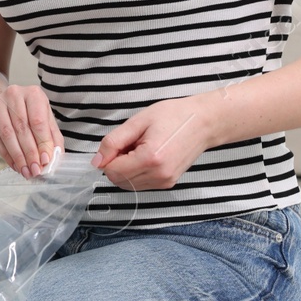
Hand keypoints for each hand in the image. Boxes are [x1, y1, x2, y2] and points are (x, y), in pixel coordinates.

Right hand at [0, 84, 59, 177]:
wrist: (6, 108)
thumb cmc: (30, 115)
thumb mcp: (46, 122)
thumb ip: (52, 139)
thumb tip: (53, 158)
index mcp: (33, 93)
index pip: (38, 121)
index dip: (43, 143)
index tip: (46, 161)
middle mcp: (13, 94)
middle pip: (22, 128)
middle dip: (30, 153)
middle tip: (35, 169)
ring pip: (7, 134)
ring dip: (17, 156)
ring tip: (26, 170)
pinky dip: (6, 155)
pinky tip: (15, 164)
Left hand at [90, 96, 214, 189]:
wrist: (203, 122)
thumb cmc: (173, 116)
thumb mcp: (138, 121)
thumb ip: (113, 142)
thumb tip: (97, 161)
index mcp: (150, 158)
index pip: (112, 172)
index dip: (108, 158)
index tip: (119, 143)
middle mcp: (159, 175)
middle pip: (118, 181)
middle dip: (116, 164)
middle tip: (130, 143)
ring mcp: (165, 182)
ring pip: (128, 184)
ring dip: (126, 169)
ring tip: (140, 148)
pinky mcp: (168, 183)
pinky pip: (140, 184)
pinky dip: (136, 172)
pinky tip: (147, 156)